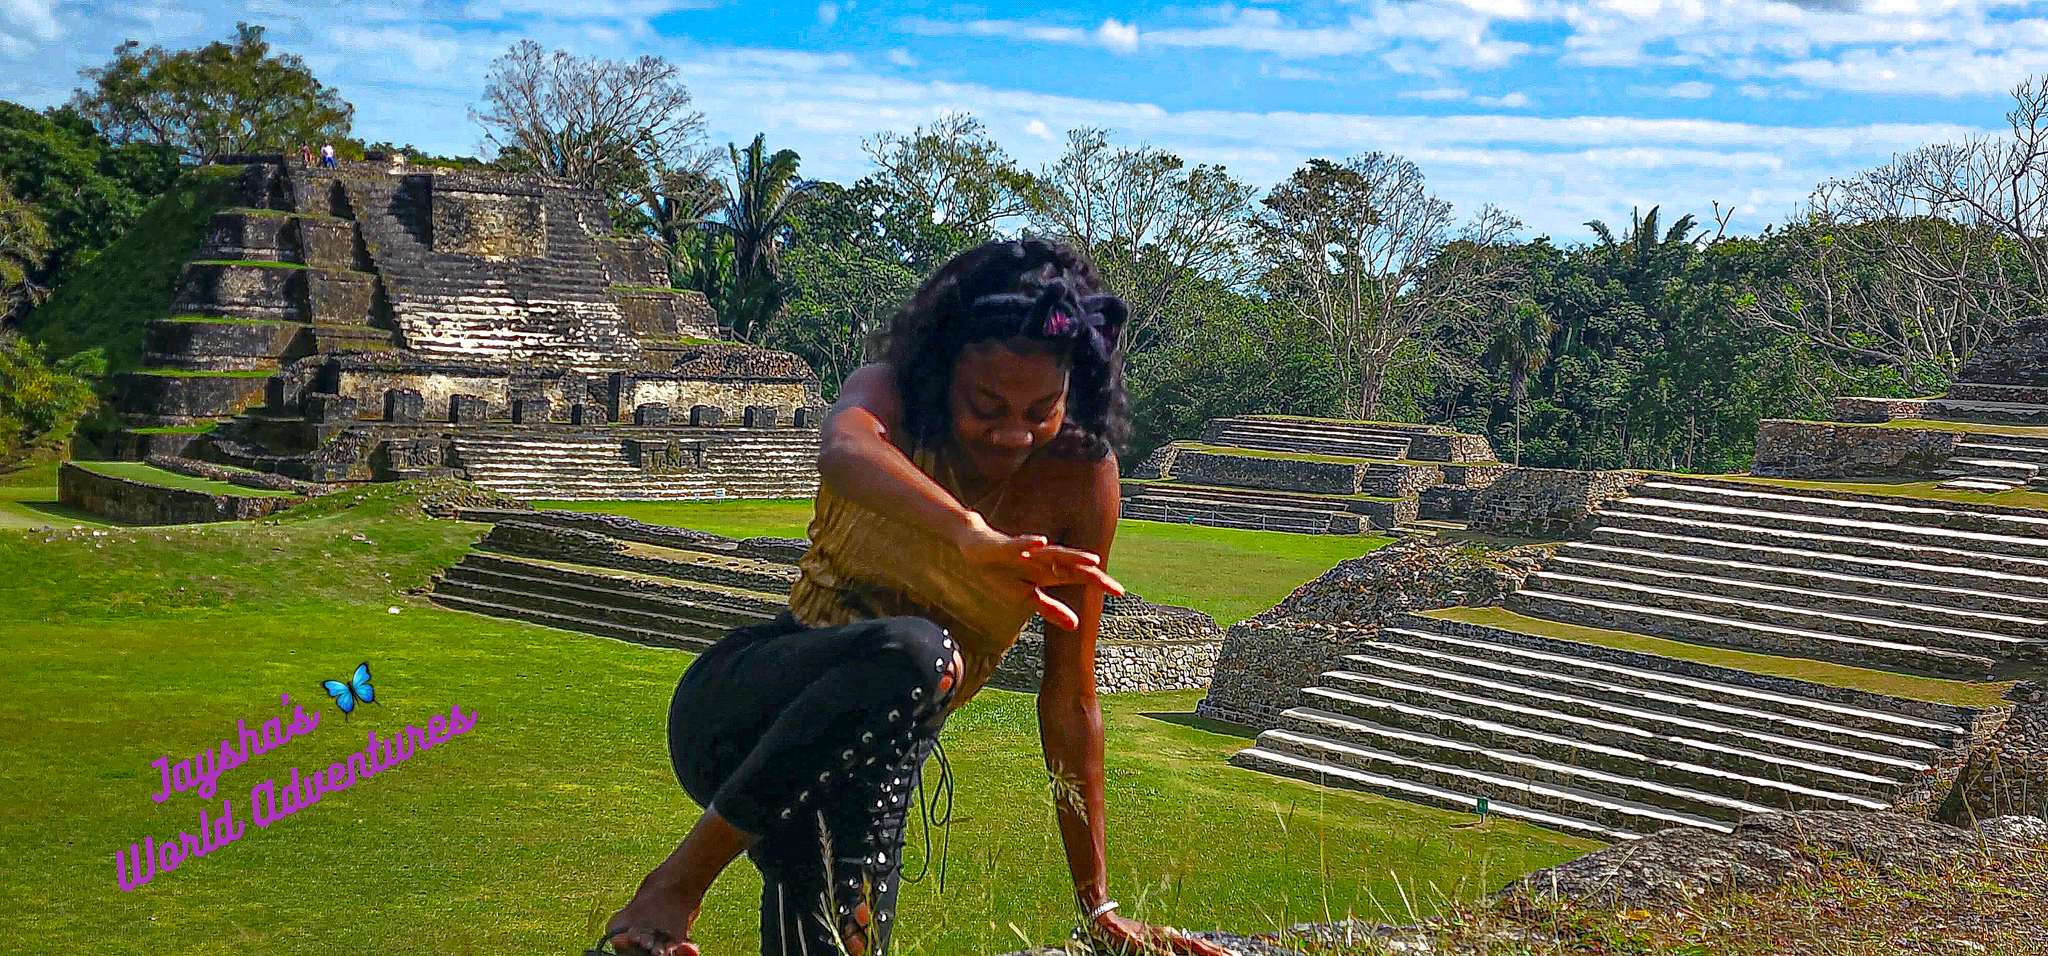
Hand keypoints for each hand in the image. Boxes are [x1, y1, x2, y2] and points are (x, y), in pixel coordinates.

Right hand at [952, 514, 1124, 630]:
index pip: (1078, 577)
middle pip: (1072, 565)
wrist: (975, 548)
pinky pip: (1019, 544)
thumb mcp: (1027, 597)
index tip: (1120, 591)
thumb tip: (1076, 625)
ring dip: (1071, 555)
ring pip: (1052, 552)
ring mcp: (1026, 551)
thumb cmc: (1004, 571)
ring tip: (1091, 560)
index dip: (1098, 583)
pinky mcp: (1005, 546)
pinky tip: (1041, 542)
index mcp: (1049, 571)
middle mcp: (1043, 559)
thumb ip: (1051, 609)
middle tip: (1116, 587)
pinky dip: (1030, 543)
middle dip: (1093, 574)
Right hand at [1085, 911, 1237, 955]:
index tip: (1235, 955)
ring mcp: (1157, 939)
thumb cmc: (1131, 934)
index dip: (1218, 950)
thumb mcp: (1153, 943)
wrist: (1105, 922)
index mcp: (1172, 936)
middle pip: (1198, 945)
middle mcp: (1169, 936)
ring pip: (1184, 946)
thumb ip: (1169, 949)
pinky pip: (1159, 951)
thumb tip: (1177, 954)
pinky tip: (1174, 955)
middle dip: (1218, 952)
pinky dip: (1169, 954)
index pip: (1200, 945)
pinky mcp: (1143, 943)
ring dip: (1202, 951)